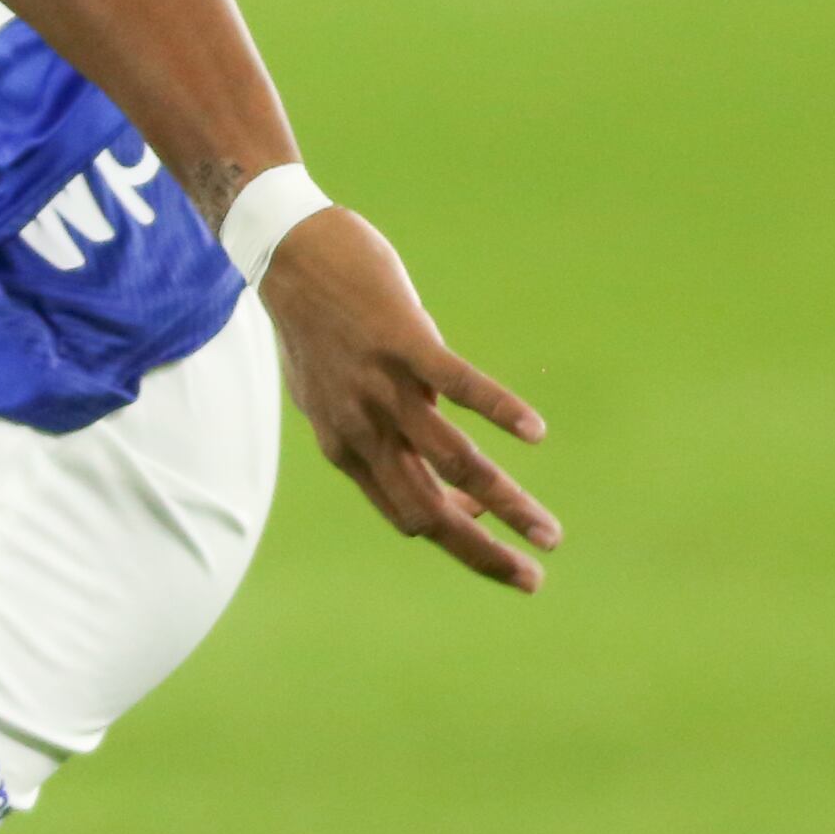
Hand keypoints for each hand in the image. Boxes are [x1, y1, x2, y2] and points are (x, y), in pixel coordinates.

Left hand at [253, 210, 560, 594]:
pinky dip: (500, 411)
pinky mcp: (405, 343)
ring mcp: (384, 388)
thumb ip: (374, 431)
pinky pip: (461, 387)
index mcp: (346, 447)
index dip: (453, 531)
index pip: (406, 513)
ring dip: (507, 504)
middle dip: (483, 553)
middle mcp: (364, 429)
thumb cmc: (317, 324)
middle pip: (430, 511)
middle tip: (532, 580)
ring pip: (454, 463)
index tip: (491, 531)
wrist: (285, 253)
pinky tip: (536, 433)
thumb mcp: (332, 393)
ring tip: (549, 533)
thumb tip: (428, 456)